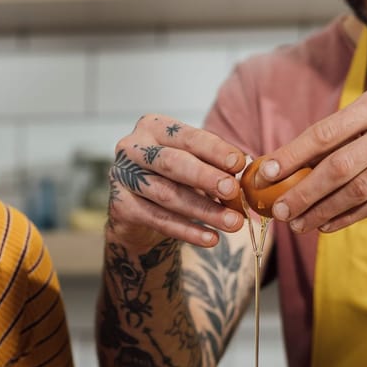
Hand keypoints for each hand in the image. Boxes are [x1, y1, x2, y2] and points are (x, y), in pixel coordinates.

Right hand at [104, 114, 250, 248]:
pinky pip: (158, 220)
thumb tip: (246, 171)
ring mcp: (121, 177)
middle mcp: (132, 148)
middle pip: (172, 163)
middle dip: (206, 178)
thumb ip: (215, 165)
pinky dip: (187, 231)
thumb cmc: (174, 178)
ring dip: (203, 210)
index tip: (240, 164)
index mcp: (154, 127)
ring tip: (233, 223)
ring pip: (167, 195)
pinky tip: (211, 239)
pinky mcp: (119, 206)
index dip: (214, 150)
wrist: (138, 211)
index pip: (187, 136)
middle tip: (233, 192)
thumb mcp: (194, 164)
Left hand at [258, 81, 366, 233]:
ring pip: (358, 188)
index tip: (266, 173)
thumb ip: (353, 132)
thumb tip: (296, 162)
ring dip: (323, 210)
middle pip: (339, 165)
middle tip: (279, 209)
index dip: (293, 154)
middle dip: (304, 191)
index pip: (326, 131)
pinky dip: (350, 216)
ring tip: (299, 224)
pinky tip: (328, 225)